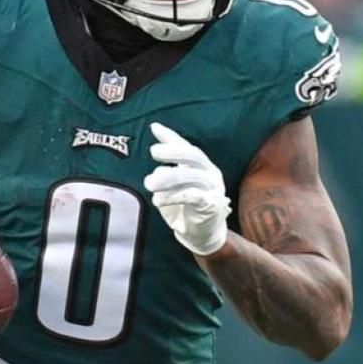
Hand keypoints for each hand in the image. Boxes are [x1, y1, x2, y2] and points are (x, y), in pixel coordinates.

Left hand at [144, 122, 230, 255]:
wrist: (202, 235)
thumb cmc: (185, 207)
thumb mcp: (174, 185)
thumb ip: (166, 166)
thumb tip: (155, 143)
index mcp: (202, 166)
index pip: (187, 147)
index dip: (171, 137)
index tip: (154, 128)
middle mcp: (211, 173)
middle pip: (193, 156)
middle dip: (173, 152)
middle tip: (154, 152)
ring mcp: (213, 189)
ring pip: (191, 176)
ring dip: (167, 178)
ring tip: (149, 184)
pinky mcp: (211, 206)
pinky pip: (192, 196)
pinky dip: (173, 196)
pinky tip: (158, 200)